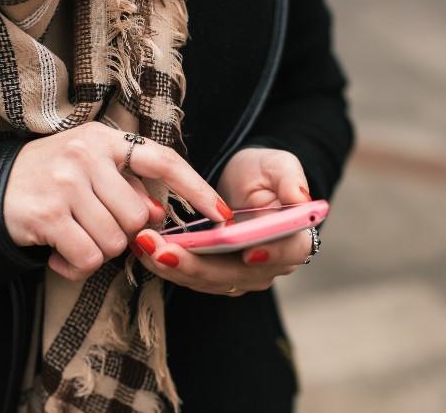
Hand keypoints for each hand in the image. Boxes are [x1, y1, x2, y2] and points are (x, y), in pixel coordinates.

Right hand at [3, 121, 232, 280]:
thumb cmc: (54, 180)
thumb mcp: (93, 170)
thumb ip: (130, 187)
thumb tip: (162, 216)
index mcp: (105, 139)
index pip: (162, 161)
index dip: (196, 188)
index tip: (222, 213)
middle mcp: (87, 153)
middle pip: (140, 216)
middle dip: (124, 232)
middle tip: (95, 226)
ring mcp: (66, 182)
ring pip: (116, 241)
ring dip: (98, 251)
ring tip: (73, 236)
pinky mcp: (48, 214)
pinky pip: (88, 258)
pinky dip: (76, 266)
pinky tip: (59, 252)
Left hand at [130, 147, 313, 295]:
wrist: (242, 183)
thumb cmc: (263, 172)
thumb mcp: (279, 164)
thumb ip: (290, 178)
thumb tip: (300, 198)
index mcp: (295, 238)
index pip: (288, 252)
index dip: (270, 254)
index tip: (248, 252)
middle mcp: (271, 265)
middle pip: (237, 274)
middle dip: (198, 265)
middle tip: (164, 250)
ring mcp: (243, 276)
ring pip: (209, 281)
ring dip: (175, 267)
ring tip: (145, 245)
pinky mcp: (217, 278)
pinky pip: (192, 278)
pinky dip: (168, 266)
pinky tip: (145, 249)